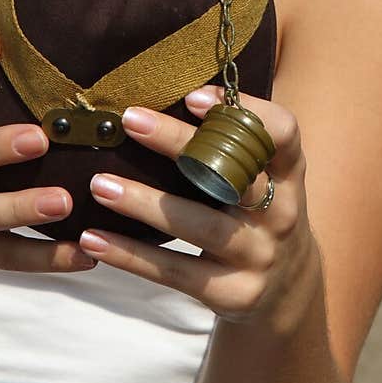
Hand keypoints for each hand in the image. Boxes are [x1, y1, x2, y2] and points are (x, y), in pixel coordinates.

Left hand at [79, 87, 315, 322]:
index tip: (193, 96)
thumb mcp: (262, 180)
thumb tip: (162, 89)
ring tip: (100, 184)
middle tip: (129, 119)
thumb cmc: (255, 214)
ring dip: (145, 204)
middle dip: (180, 144)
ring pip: (200, 226)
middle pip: (232, 173)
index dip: (246, 111)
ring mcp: (259, 256)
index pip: (284, 133)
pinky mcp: (234, 294)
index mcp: (288, 174)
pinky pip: (175, 273)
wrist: (287, 292)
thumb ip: (231, 145)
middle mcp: (281, 213)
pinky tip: (93, 239)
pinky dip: (131, 256)